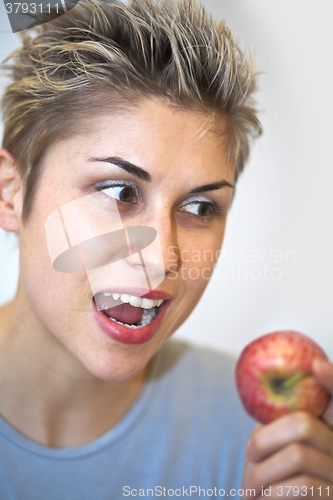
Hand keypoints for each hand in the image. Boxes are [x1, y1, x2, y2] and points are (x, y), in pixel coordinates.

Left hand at [241, 358, 332, 498]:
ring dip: (262, 473)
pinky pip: (301, 487)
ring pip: (297, 455)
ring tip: (248, 491)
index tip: (315, 364)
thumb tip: (262, 391)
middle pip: (303, 424)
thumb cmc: (275, 482)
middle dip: (265, 439)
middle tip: (249, 456)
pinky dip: (272, 494)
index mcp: (329, 431)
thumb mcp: (276, 451)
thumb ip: (277, 425)